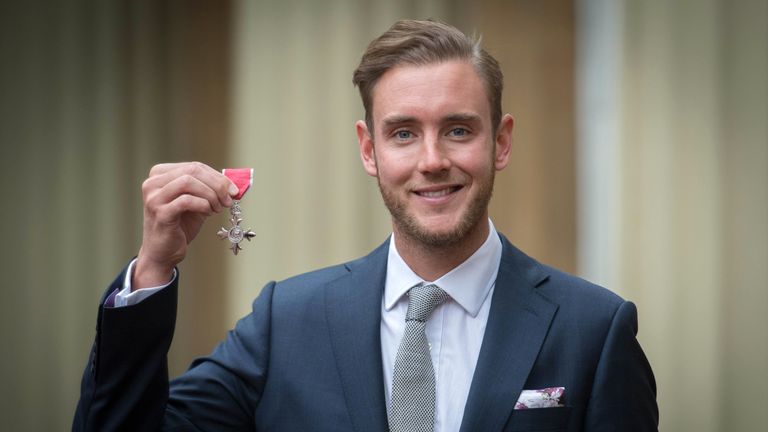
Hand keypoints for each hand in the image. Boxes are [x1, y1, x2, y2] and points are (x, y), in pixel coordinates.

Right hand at [133, 162, 237, 289]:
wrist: (163, 252)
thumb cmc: (180, 225)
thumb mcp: (197, 202)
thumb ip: (210, 189)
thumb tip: (234, 184)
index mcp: (160, 175)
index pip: (194, 167)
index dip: (218, 177)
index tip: (233, 190)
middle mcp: (153, 183)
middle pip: (192, 171)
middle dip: (217, 184)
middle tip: (229, 199)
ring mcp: (154, 197)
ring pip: (188, 182)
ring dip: (210, 195)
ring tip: (217, 208)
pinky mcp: (160, 213)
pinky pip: (186, 201)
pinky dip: (202, 205)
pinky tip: (207, 213)